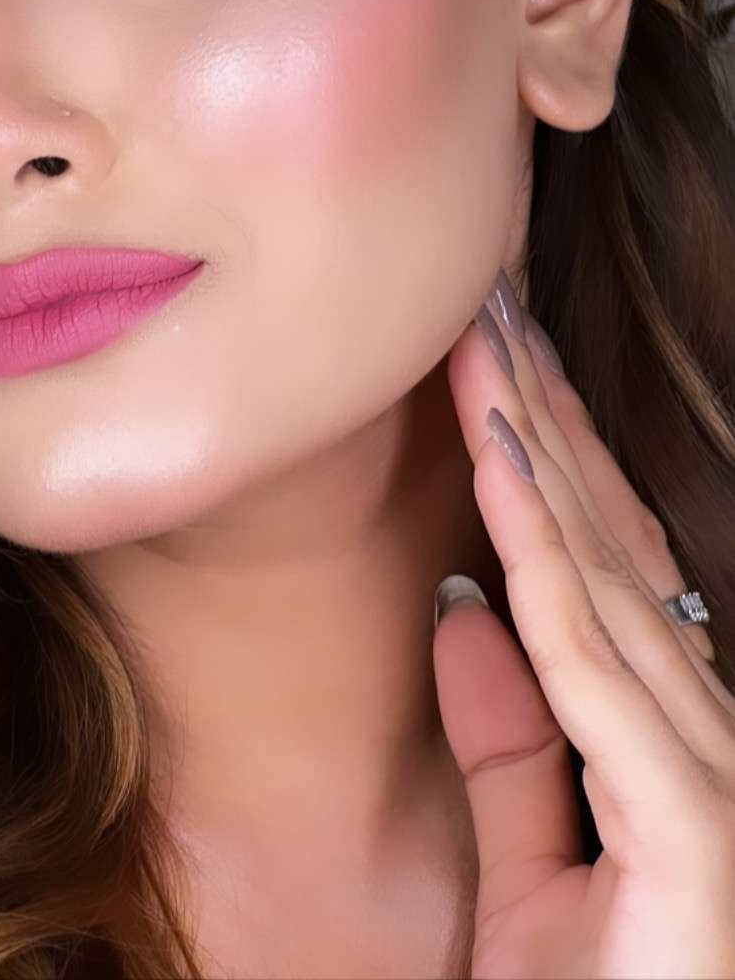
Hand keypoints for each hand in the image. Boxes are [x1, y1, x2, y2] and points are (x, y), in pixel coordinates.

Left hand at [436, 270, 734, 978]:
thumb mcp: (528, 874)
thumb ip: (511, 751)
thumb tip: (466, 612)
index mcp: (676, 746)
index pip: (609, 569)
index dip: (551, 457)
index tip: (493, 359)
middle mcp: (709, 742)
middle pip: (612, 548)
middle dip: (547, 419)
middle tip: (489, 302)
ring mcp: (712, 784)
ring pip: (604, 581)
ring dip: (536, 453)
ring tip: (483, 345)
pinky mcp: (693, 833)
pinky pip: (589, 666)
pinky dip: (539, 558)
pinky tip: (496, 469)